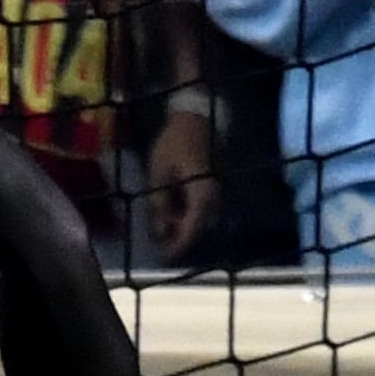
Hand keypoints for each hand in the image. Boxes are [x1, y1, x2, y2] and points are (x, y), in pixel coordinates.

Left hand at [149, 101, 218, 258]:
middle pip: (197, 229)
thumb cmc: (174, 142)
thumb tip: (162, 230)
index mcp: (201, 194)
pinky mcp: (212, 188)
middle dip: (178, 239)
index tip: (165, 257)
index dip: (178, 245)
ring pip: (199, 221)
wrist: (195, 118)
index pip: (192, 229)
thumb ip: (160, 203)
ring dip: (182, 227)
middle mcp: (213, 197)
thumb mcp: (159, 173)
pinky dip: (186, 216)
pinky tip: (172, 213)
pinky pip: (201, 210)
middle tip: (160, 245)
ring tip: (163, 228)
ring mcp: (215, 192)